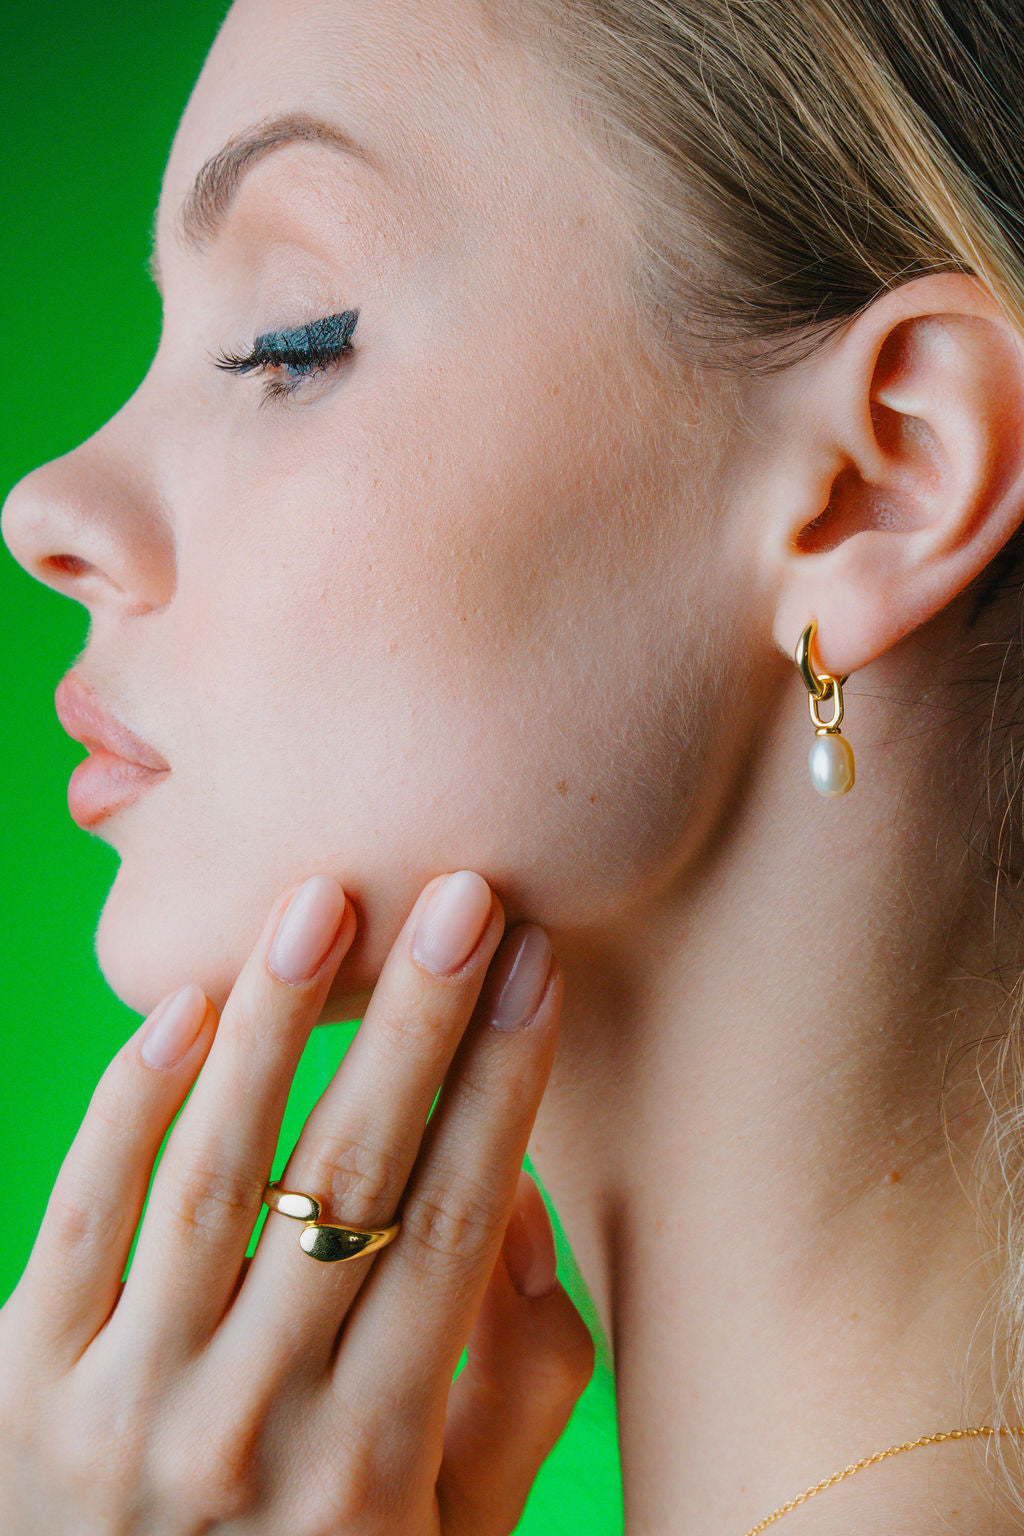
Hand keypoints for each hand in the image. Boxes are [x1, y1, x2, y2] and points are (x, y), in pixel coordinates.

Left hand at [0, 870, 592, 1533]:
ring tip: (320, 906)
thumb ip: (517, 1389)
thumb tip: (525, 1214)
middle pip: (351, 1178)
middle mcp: (252, 1426)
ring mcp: (123, 1403)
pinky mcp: (18, 1384)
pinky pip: (80, 1215)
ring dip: (276, 1027)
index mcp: (376, 1459)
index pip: (456, 1221)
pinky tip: (187, 1010)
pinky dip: (132, 1104)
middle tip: (462, 897)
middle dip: (418, 1023)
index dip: (504, 1083)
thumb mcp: (455, 1532)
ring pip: (214, 1175)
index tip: (536, 967)